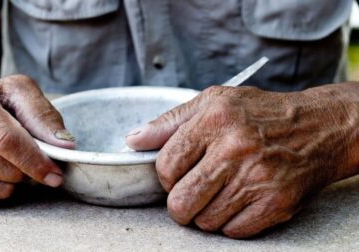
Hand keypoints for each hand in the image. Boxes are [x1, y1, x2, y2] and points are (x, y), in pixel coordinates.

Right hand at [0, 75, 74, 210]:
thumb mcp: (19, 94)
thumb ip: (44, 116)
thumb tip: (64, 145)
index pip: (7, 141)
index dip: (36, 161)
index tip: (55, 174)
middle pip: (6, 170)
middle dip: (26, 171)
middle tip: (23, 158)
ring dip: (11, 182)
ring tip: (1, 161)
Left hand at [127, 84, 358, 237]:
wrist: (318, 128)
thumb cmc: (260, 113)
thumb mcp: (213, 102)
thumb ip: (169, 122)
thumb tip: (133, 140)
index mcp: (215, 120)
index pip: (166, 166)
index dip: (165, 176)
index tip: (176, 173)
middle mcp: (236, 150)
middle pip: (181, 202)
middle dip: (179, 203)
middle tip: (191, 191)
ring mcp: (257, 180)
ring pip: (205, 222)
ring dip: (205, 212)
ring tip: (220, 191)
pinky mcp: (276, 204)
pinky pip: (232, 232)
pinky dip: (230, 222)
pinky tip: (239, 200)